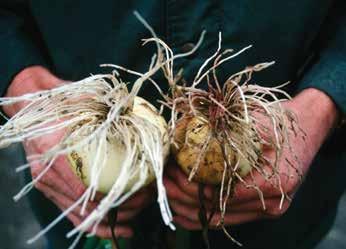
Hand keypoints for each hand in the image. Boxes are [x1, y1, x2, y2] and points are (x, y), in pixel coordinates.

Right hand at [4, 66, 153, 237]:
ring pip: (79, 216)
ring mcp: (46, 184)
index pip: (91, 185)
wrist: (33, 107)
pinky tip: (110, 227)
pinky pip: (69, 214)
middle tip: (144, 203)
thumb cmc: (61, 102)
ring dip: (108, 222)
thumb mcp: (84, 101)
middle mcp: (48, 173)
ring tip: (132, 222)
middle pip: (89, 205)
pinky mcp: (48, 189)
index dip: (120, 194)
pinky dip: (91, 224)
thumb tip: (139, 116)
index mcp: (55, 151)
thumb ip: (107, 110)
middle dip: (121, 210)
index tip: (143, 191)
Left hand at [164, 88, 338, 229]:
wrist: (305, 129)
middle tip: (163, 180)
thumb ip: (227, 131)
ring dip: (188, 209)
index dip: (191, 186)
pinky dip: (201, 215)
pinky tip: (180, 209)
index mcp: (272, 181)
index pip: (222, 194)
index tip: (171, 171)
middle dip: (184, 197)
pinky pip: (226, 219)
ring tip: (166, 193)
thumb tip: (185, 133)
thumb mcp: (256, 121)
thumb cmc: (280, 123)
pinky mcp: (260, 208)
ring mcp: (266, 209)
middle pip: (218, 210)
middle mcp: (271, 203)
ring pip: (219, 219)